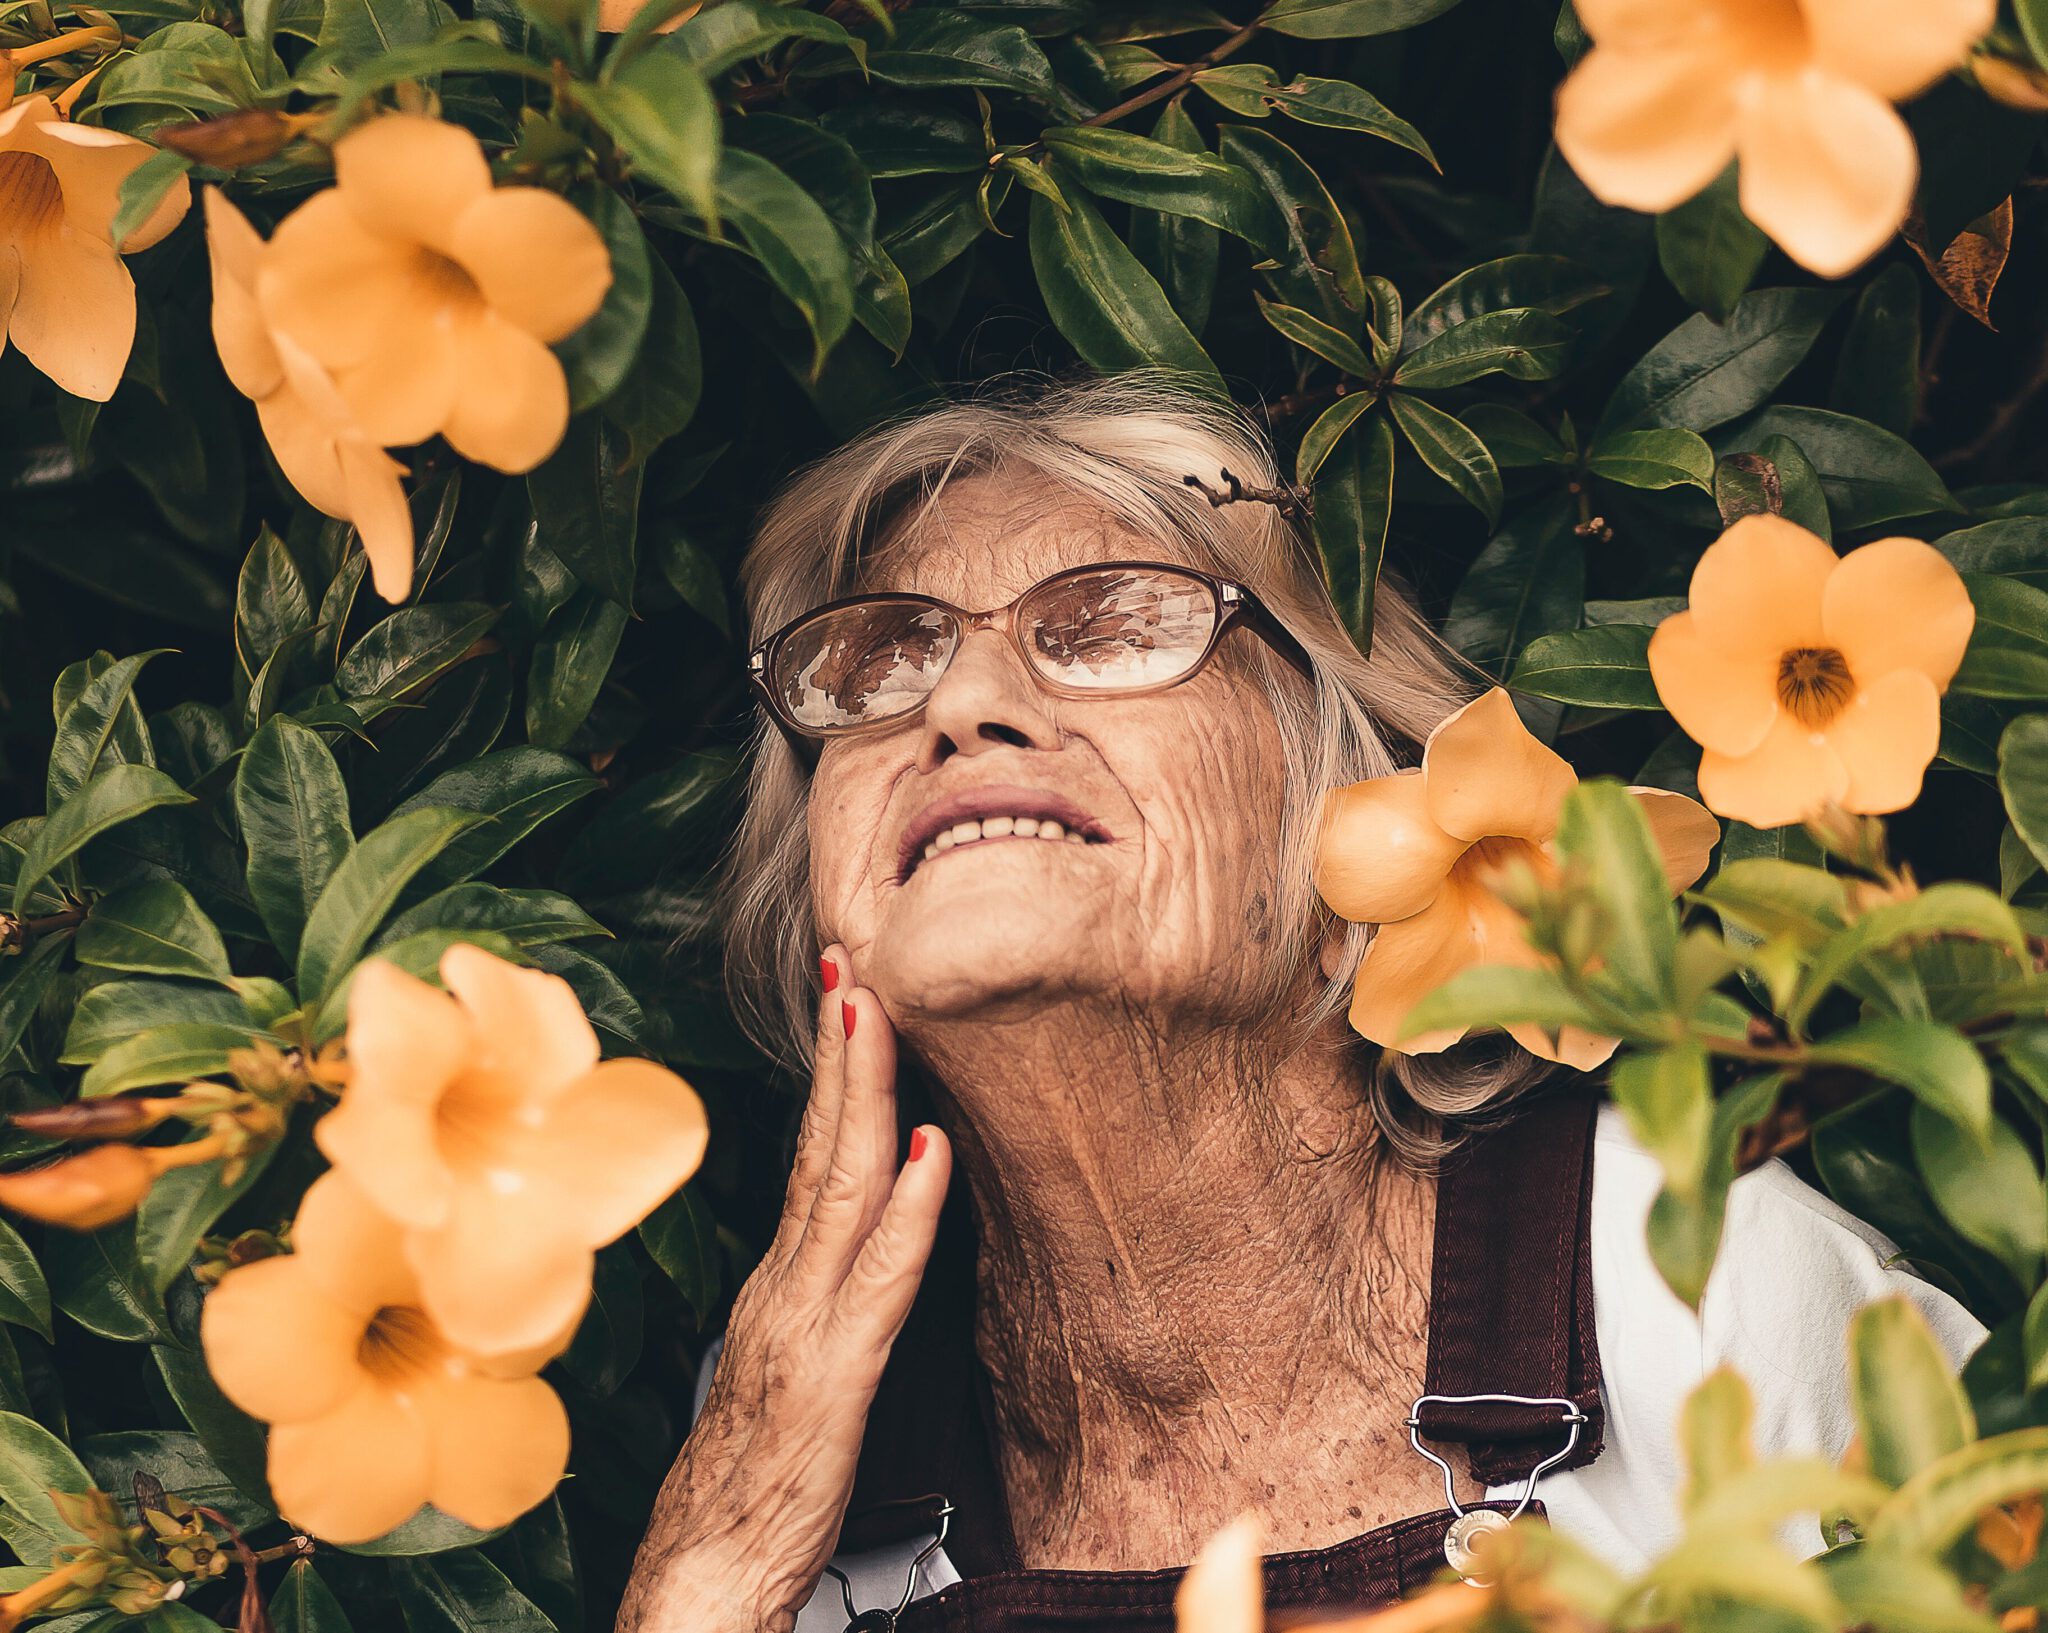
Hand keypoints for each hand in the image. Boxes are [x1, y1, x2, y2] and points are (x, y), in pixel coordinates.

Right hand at [616, 947, 951, 1632]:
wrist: (702, 1575)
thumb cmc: (751, 1482)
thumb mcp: (788, 1371)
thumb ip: (819, 1303)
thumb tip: (859, 1242)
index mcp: (779, 1284)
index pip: (810, 1155)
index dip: (832, 1074)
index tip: (848, 994)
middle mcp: (785, 1288)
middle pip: (820, 1148)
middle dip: (843, 1049)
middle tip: (855, 962)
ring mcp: (804, 1328)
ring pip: (841, 1189)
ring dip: (867, 1094)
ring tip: (880, 1014)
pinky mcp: (834, 1380)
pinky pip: (879, 1282)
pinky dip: (908, 1211)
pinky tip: (930, 1154)